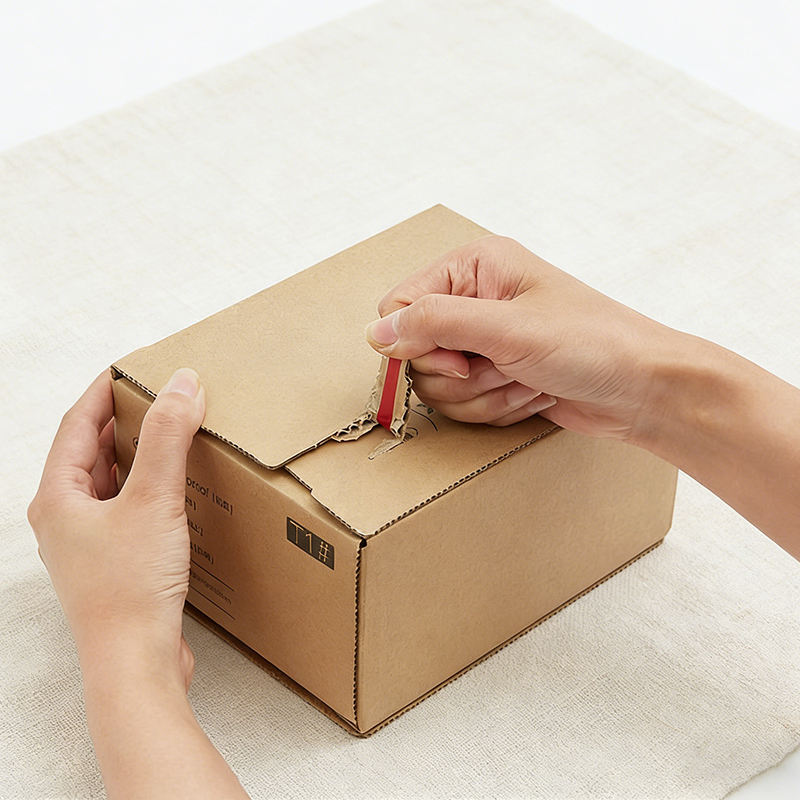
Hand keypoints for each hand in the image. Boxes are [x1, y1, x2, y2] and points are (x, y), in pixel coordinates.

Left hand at [28, 368, 204, 686]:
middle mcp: (64, 518)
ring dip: (136, 454)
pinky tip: (174, 488)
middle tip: (159, 396)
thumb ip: (168, 437)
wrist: (136, 662)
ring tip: (170, 433)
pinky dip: (147, 486)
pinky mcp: (112, 562)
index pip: (77, 423)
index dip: (105, 390)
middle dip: (123, 420)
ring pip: (108, 481)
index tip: (134, 366)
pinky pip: (126, 508)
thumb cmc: (131, 588)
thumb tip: (182, 384)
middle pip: (90, 451)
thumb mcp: (153, 500)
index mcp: (57, 497)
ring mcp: (86, 543)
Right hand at [365, 235, 672, 439]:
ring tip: (525, 381)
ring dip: (483, 394)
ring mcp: (484, 340)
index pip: (399, 307)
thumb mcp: (507, 328)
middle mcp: (473, 299)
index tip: (463, 359)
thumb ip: (435, 323)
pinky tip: (533, 393)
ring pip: (439, 385)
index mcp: (473, 266)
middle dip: (461, 376)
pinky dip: (497, 407)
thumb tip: (375, 332)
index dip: (420, 343)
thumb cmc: (590, 343)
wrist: (642, 389)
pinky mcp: (495, 373)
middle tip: (503, 369)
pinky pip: (465, 403)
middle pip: (416, 353)